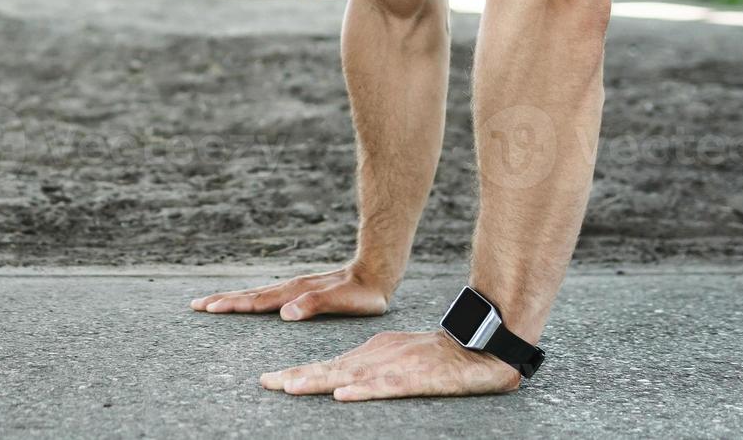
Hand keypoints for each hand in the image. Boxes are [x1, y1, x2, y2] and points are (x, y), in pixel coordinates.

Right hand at [189, 263, 392, 320]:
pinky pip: (268, 295)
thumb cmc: (363, 293)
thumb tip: (284, 314)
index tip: (206, 307)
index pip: (256, 301)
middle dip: (222, 300)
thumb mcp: (343, 302)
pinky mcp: (300, 291)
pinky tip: (249, 303)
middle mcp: (289, 288)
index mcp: (294, 293)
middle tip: (195, 305)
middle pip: (249, 295)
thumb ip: (314, 305)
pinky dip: (251, 299)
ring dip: (233, 298)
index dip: (231, 305)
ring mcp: (294, 288)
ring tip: (212, 302)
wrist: (377, 272)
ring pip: (257, 294)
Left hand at [260, 330, 521, 400]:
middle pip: (330, 369)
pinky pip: (385, 387)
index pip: (328, 365)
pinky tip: (343, 395)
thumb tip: (344, 382)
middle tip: (266, 382)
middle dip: (296, 376)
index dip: (299, 373)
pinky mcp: (414, 379)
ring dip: (318, 381)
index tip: (273, 380)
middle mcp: (375, 358)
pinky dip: (363, 390)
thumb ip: (371, 368)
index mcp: (370, 354)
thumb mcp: (396, 359)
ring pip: (349, 376)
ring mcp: (393, 367)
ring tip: (290, 386)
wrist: (476, 348)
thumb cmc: (435, 356)